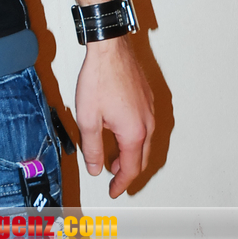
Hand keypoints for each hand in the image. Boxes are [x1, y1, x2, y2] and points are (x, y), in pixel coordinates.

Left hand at [75, 36, 153, 197]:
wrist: (110, 47)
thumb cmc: (100, 76)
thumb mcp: (88, 118)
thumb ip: (92, 147)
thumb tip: (96, 168)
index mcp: (134, 132)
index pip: (131, 169)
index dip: (121, 184)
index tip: (113, 191)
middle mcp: (147, 123)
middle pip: (142, 158)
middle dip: (127, 171)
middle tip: (114, 178)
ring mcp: (149, 109)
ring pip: (145, 142)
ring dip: (131, 154)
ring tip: (114, 157)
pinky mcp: (147, 98)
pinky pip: (144, 126)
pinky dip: (134, 137)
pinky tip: (120, 131)